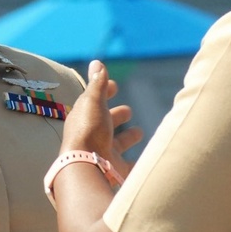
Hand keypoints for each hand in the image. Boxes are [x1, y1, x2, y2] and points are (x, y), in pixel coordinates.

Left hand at [61, 60, 141, 178]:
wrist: (86, 168)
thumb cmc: (89, 130)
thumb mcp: (94, 102)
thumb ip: (98, 83)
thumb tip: (97, 62)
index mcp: (85, 118)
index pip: (95, 101)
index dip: (105, 92)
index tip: (115, 85)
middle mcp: (93, 135)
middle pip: (106, 123)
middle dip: (116, 116)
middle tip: (128, 110)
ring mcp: (103, 153)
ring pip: (117, 144)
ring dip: (127, 138)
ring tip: (140, 132)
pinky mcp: (114, 170)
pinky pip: (127, 166)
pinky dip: (136, 163)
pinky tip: (145, 160)